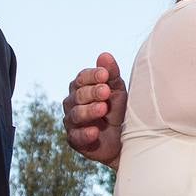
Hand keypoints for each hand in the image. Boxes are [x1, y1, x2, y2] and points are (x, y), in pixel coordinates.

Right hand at [63, 52, 126, 167]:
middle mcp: (73, 103)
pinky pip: (76, 136)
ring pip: (76, 114)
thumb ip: (111, 74)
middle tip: (106, 92)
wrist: (123, 139)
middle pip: (78, 95)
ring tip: (103, 108)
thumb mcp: (117, 91)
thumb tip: (104, 55)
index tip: (105, 75)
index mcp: (82, 88)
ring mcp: (72, 122)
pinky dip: (85, 134)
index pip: (82, 78)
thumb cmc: (117, 110)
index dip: (92, 76)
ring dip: (89, 111)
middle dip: (92, 92)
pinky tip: (94, 132)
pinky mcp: (75, 140)